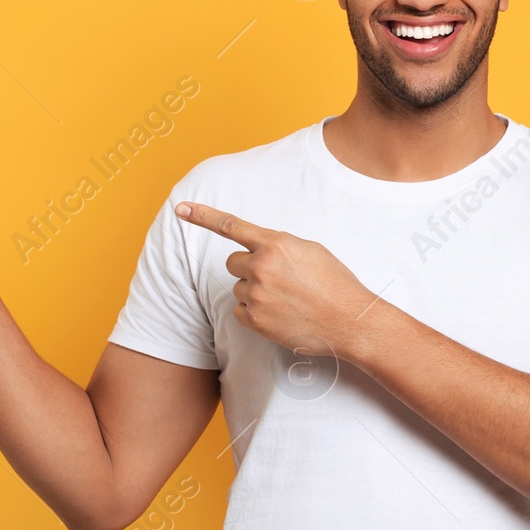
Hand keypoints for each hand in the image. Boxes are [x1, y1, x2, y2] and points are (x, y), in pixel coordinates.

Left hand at [175, 201, 379, 357]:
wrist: (349, 320)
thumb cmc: (334, 283)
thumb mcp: (309, 250)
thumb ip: (278, 246)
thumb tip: (260, 250)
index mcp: (275, 244)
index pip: (231, 226)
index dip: (202, 216)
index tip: (180, 209)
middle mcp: (261, 267)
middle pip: (233, 263)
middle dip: (249, 268)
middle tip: (277, 280)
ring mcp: (256, 294)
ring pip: (238, 288)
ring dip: (254, 291)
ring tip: (285, 299)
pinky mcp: (254, 320)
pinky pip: (239, 311)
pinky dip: (253, 313)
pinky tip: (278, 314)